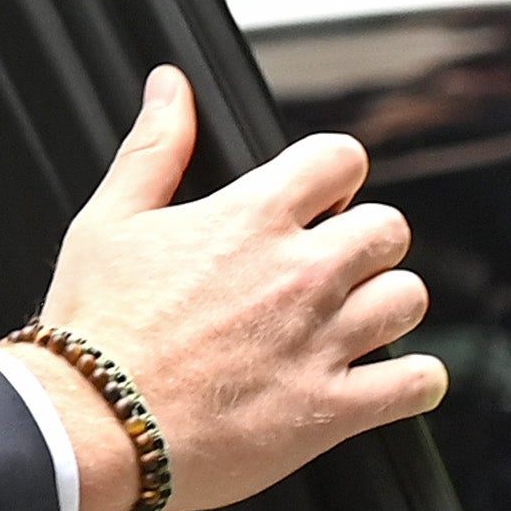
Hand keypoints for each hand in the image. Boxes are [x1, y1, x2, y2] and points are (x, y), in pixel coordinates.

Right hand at [4, 68, 444, 510]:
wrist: (92, 422)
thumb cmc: (94, 325)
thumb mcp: (109, 219)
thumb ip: (154, 147)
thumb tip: (171, 88)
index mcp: (251, 219)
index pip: (340, 158)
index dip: (332, 172)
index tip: (320, 195)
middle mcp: (299, 274)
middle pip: (388, 229)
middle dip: (363, 239)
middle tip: (331, 261)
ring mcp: (322, 342)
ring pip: (409, 298)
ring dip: (385, 303)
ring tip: (354, 317)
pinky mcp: (331, 410)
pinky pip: (417, 386)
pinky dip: (414, 381)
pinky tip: (388, 378)